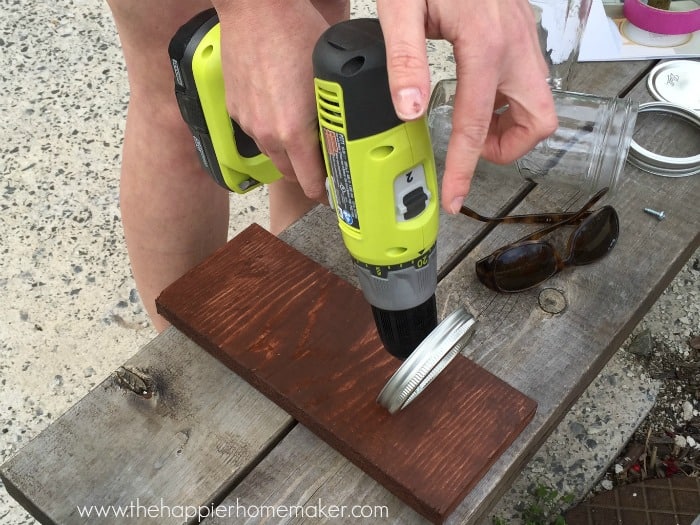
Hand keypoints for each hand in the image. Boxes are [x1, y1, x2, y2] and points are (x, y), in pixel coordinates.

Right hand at [213, 0, 332, 201]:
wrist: (256, 9)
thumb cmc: (294, 33)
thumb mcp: (330, 78)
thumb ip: (338, 115)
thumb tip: (351, 137)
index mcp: (292, 131)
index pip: (309, 183)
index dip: (324, 193)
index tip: (334, 195)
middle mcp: (267, 133)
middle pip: (290, 174)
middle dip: (308, 175)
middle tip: (324, 167)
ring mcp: (248, 122)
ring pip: (273, 153)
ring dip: (289, 153)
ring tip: (304, 136)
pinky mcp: (235, 109)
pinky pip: (256, 131)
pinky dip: (271, 130)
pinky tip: (281, 110)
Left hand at [376, 0, 557, 212]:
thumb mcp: (401, 6)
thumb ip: (404, 58)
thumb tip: (409, 110)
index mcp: (485, 44)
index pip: (477, 124)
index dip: (464, 168)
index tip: (454, 197)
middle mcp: (515, 44)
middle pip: (540, 120)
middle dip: (509, 147)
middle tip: (472, 147)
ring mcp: (522, 38)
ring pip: (539, 102)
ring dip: (511, 125)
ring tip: (471, 123)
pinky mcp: (517, 32)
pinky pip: (527, 81)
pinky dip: (508, 100)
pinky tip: (476, 92)